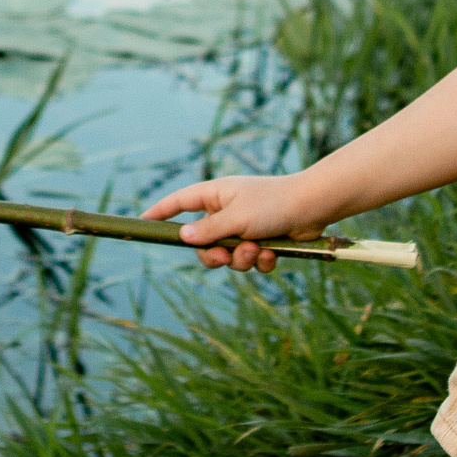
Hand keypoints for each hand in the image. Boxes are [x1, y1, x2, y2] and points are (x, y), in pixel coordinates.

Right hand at [142, 173, 330, 272]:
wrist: (313, 207)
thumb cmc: (272, 204)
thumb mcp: (236, 218)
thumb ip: (208, 231)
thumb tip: (182, 237)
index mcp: (216, 195)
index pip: (179, 203)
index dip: (161, 213)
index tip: (143, 223)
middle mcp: (227, 211)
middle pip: (203, 242)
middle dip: (215, 254)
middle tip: (226, 257)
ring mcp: (245, 227)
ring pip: (228, 256)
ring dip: (241, 259)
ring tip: (258, 250)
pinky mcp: (262, 241)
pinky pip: (250, 261)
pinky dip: (260, 261)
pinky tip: (272, 253)